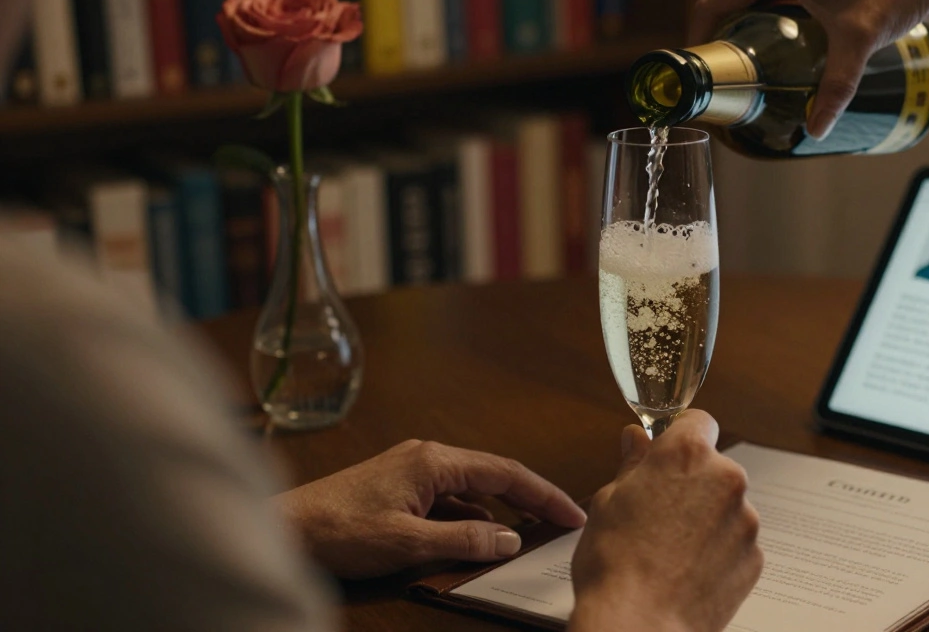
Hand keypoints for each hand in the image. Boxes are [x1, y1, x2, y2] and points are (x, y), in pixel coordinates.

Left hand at [276, 440, 586, 578]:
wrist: (287, 528)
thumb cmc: (338, 529)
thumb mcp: (407, 542)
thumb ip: (463, 540)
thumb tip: (510, 538)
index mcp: (434, 461)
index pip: (505, 473)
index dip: (543, 495)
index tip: (571, 513)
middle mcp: (428, 457)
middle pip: (494, 476)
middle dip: (530, 498)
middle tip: (562, 522)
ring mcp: (413, 471)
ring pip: (473, 489)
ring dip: (502, 509)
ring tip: (531, 531)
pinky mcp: (401, 488)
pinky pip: (451, 499)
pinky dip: (473, 517)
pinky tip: (482, 536)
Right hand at [569, 411, 762, 631]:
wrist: (640, 625)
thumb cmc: (616, 566)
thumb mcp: (608, 502)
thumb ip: (632, 465)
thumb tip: (636, 439)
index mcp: (686, 456)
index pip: (697, 421)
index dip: (679, 436)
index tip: (665, 454)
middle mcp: (725, 480)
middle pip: (713, 467)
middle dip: (691, 482)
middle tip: (657, 511)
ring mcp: (745, 520)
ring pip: (725, 506)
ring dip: (705, 518)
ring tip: (669, 549)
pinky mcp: (755, 557)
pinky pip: (735, 541)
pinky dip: (717, 550)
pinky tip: (687, 569)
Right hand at [690, 0, 928, 139]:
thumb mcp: (856, 44)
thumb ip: (834, 90)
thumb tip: (816, 129)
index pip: (714, 3)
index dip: (699, 40)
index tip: (698, 73)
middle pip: (728, 0)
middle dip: (722, 40)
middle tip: (724, 80)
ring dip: (742, 28)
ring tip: (744, 69)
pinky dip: (763, 15)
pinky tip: (772, 46)